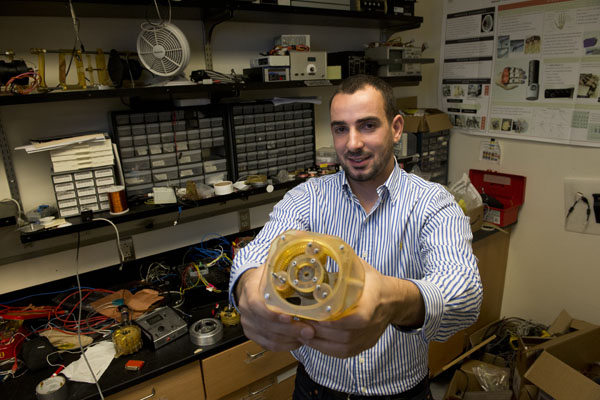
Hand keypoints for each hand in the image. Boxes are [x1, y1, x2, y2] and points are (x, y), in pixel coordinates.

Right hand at [236, 265, 314, 351]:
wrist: (251, 285)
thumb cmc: (266, 276)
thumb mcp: (274, 268)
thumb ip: (286, 266)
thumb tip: (307, 259)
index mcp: (250, 289)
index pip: (256, 304)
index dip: (272, 313)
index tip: (289, 316)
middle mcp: (246, 307)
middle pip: (266, 324)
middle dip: (290, 329)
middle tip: (309, 330)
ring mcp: (248, 322)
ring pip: (269, 337)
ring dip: (291, 339)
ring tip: (308, 335)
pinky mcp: (253, 333)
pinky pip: (269, 345)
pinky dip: (285, 345)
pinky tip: (298, 341)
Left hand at [300, 259, 423, 357]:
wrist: (393, 300)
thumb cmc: (371, 280)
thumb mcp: (357, 263)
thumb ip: (336, 254)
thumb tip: (306, 240)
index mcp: (374, 300)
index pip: (359, 317)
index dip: (337, 321)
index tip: (317, 314)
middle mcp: (373, 323)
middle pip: (344, 335)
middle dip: (319, 329)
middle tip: (298, 319)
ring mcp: (368, 338)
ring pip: (340, 346)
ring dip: (317, 339)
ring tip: (300, 327)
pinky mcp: (363, 346)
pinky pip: (341, 353)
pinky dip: (323, 347)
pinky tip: (310, 337)